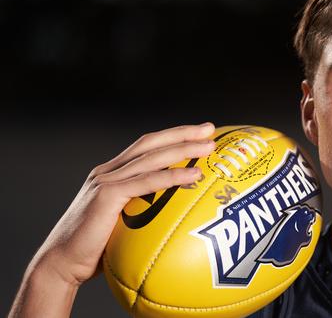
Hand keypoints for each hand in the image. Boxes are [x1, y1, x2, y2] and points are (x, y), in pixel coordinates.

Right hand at [10, 122, 215, 316]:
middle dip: (182, 133)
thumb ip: (142, 214)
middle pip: (151, 143)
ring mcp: (106, 181)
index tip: (198, 133)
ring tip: (209, 146)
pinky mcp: (106, 196)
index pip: (146, 146)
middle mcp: (108, 172)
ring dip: (183, 149)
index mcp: (111, 174)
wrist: (61, 264)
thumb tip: (174, 221)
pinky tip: (194, 175)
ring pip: (151, 158)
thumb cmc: (95, 252)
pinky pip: (146, 182)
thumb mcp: (122, 225)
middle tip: (210, 128)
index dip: (172, 136)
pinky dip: (172, 176)